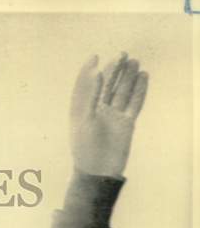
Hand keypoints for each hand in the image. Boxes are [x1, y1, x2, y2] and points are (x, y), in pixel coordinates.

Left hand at [70, 53, 148, 178]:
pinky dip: (139, 90)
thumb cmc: (85, 149)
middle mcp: (97, 113)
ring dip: (128, 77)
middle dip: (114, 70)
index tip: (95, 56)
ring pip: (122, 92)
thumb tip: (97, 72)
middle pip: (106, 86)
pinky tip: (144, 76)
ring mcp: (112, 117)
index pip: (85, 87)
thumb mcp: (85, 120)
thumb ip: (90, 96)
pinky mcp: (126, 124)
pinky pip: (134, 103)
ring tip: (134, 62)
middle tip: (121, 55)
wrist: (98, 172)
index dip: (89, 71)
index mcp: (82, 112)